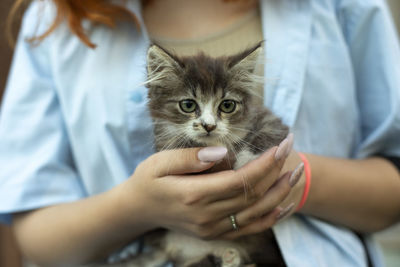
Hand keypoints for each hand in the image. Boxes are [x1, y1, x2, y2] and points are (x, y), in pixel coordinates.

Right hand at [117, 146, 288, 239]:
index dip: (265, 163)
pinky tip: (286, 205)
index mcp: (194, 195)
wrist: (139, 210)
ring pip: (256, 213)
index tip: (281, 144)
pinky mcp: (215, 234)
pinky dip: (271, 218)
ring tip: (297, 172)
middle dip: (277, 171)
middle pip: (252, 195)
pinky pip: (249, 229)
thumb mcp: (160, 162)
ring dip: (280, 193)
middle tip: (291, 148)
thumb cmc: (148, 180)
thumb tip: (222, 152)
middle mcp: (207, 216)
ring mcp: (212, 229)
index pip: (240, 180)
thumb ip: (190, 157)